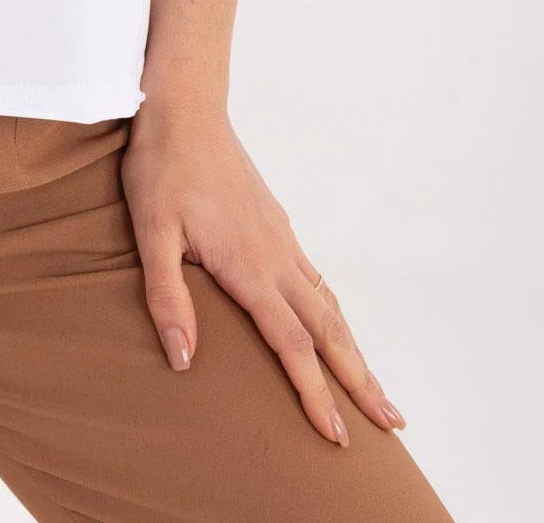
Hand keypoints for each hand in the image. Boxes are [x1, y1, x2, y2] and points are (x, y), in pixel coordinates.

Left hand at [120, 99, 407, 445]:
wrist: (185, 106)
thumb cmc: (162, 167)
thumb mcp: (151, 232)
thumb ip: (168, 297)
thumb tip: (184, 360)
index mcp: (250, 266)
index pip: (291, 345)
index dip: (314, 394)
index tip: (336, 436)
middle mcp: (276, 256)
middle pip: (329, 331)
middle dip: (359, 382)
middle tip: (392, 426)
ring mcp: (281, 238)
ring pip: (329, 305)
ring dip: (355, 350)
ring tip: (376, 389)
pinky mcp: (277, 224)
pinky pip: (316, 279)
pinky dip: (335, 313)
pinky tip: (334, 325)